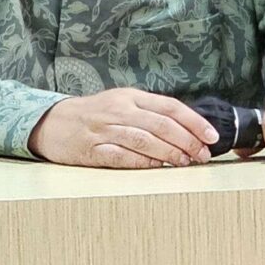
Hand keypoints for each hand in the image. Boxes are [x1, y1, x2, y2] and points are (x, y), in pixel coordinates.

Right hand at [28, 88, 219, 168]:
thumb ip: (150, 112)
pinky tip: (156, 167)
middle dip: (187, 141)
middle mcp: (119, 110)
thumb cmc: (94, 114)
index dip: (194, 121)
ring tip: (184, 162)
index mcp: (130, 96)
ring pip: (144, 140)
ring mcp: (105, 130)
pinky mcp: (92, 149)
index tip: (212, 136)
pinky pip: (121, 156)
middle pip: (161, 125)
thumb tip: (187, 128)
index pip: (169, 106)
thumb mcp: (122, 102)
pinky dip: (141, 162)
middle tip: (202, 155)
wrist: (53, 122)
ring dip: (168, 153)